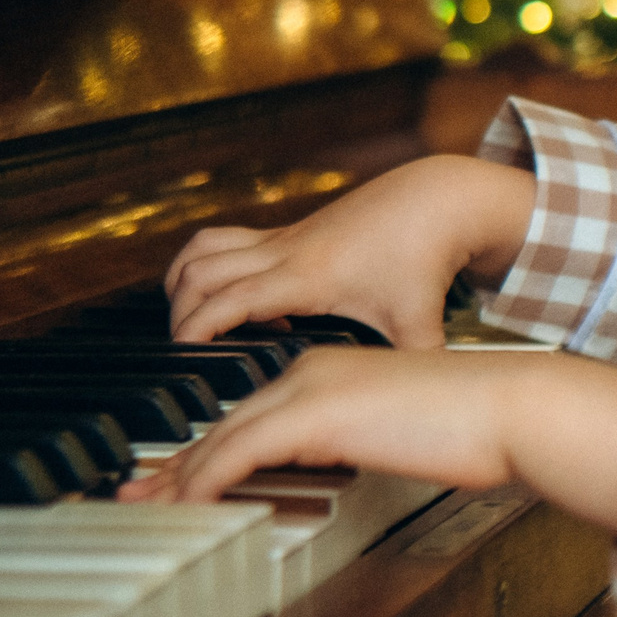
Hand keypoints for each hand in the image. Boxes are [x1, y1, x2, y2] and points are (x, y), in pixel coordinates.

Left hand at [118, 347, 616, 541]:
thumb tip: (348, 471)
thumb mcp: (403, 433)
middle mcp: (307, 371)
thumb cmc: (474, 425)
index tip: (177, 483)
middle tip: (135, 496)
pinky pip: (238, 454)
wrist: (508, 406)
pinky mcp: (314, 414)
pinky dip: (205, 484)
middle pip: (223, 424)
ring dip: (176, 480)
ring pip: (220, 439)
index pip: (249, 415)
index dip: (205, 451)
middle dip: (174, 466)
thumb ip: (363, 445)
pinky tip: (186, 511)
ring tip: (141, 509)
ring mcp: (308, 388)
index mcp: (327, 372)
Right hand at [166, 155, 536, 346]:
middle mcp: (284, 252)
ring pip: (202, 248)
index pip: (226, 300)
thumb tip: (421, 416)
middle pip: (197, 272)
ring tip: (197, 322)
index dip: (194, 329)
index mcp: (307, 277)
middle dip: (178, 313)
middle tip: (187, 353)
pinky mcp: (290, 231)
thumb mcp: (421, 324)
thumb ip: (415, 373)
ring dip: (185, 282)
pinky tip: (255, 306)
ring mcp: (284, 238)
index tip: (182, 359)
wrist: (438, 199)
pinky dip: (215, 269)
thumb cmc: (426, 255)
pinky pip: (227, 242)